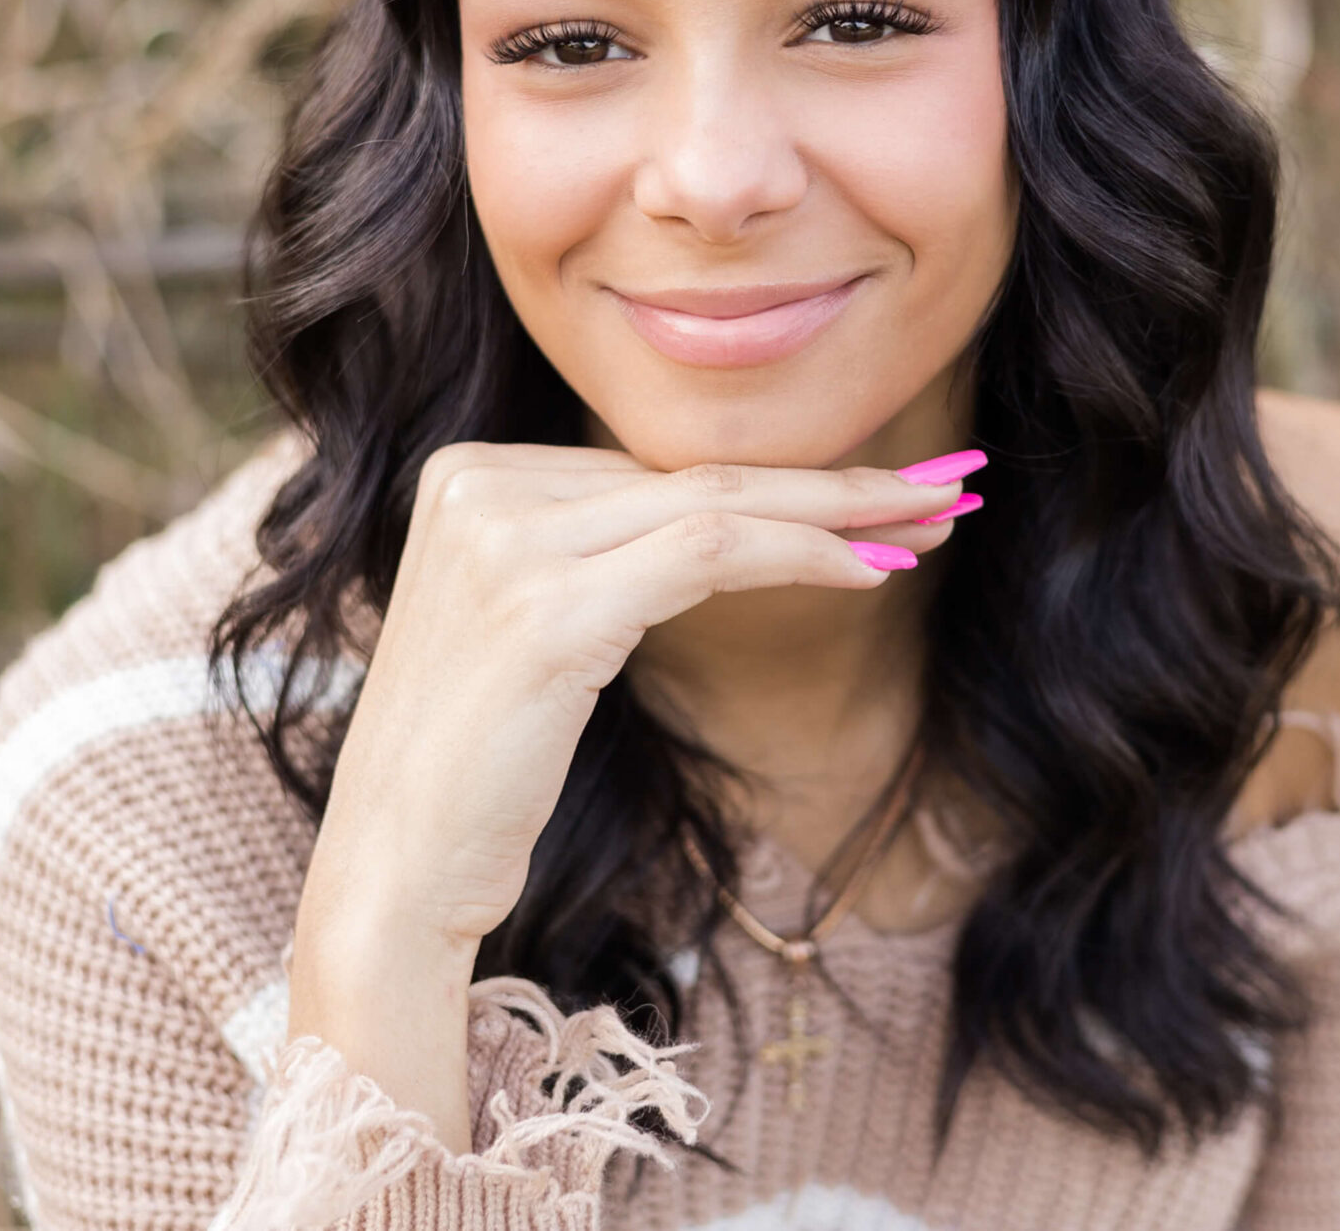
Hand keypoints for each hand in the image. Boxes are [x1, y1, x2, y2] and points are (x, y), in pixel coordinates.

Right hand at [283, 441, 978, 1142]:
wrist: (393, 872)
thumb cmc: (472, 772)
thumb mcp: (528, 627)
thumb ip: (594, 551)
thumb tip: (730, 520)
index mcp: (463, 473)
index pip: (652, 466)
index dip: (777, 478)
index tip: (878, 492)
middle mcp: (476, 485)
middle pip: (691, 473)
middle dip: (832, 481)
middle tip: (946, 483)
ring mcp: (506, 541)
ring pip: (716, 503)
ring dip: (842, 511)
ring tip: (937, 522)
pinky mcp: (547, 609)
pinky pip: (709, 553)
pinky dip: (802, 554)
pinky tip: (871, 569)